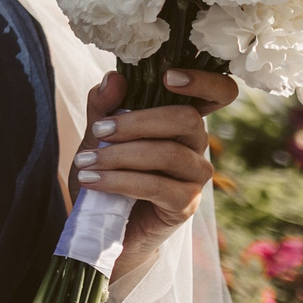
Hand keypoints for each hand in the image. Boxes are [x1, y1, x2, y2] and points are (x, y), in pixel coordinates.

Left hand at [72, 68, 237, 279]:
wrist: (100, 225)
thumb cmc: (105, 172)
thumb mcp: (97, 135)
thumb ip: (104, 106)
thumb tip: (115, 77)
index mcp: (179, 120)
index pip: (216, 94)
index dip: (204, 81)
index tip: (168, 77)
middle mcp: (195, 145)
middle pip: (186, 119)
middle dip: (137, 122)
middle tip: (99, 131)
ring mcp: (195, 177)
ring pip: (169, 153)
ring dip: (120, 155)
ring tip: (85, 162)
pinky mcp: (185, 205)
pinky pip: (158, 187)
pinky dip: (119, 181)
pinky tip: (93, 180)